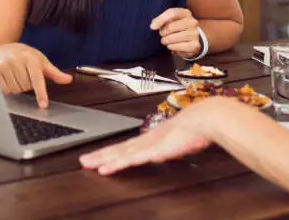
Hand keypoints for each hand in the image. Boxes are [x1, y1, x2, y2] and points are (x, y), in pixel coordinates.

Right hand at [0, 43, 72, 108]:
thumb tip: (68, 80)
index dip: (41, 92)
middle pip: (26, 87)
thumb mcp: (40, 61)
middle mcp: (16, 60)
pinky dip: (8, 88)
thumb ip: (54, 72)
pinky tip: (7, 78)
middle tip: (24, 74)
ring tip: (15, 75)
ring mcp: (4, 65)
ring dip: (17, 87)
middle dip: (27, 84)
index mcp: (30, 57)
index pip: (37, 78)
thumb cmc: (23, 56)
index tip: (43, 105)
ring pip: (16, 90)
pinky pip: (5, 90)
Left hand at [80, 98, 225, 174]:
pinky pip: (129, 160)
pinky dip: (115, 165)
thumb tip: (176, 144)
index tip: (101, 155)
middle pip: (118, 149)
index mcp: (153, 137)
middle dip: (100, 155)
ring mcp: (148, 145)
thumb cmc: (198, 127)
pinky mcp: (152, 151)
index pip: (128, 146)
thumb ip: (176, 142)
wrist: (205, 119)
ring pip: (119, 154)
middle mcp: (147, 140)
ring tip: (86, 164)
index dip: (114, 151)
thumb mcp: (184, 138)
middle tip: (83, 160)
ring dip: (101, 159)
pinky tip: (104, 170)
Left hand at [151, 8, 200, 57]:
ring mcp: (195, 34)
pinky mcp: (195, 45)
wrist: (192, 39)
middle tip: (162, 35)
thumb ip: (161, 20)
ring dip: (166, 41)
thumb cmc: (177, 28)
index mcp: (186, 13)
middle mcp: (192, 22)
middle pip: (170, 27)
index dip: (160, 20)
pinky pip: (177, 47)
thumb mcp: (171, 20)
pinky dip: (171, 47)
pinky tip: (172, 45)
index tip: (153, 27)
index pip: (172, 13)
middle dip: (162, 33)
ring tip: (166, 40)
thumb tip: (153, 26)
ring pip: (172, 38)